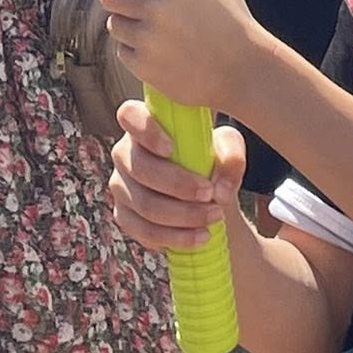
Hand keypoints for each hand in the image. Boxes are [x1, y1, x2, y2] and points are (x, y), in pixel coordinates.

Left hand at [102, 0, 258, 112]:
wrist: (243, 70)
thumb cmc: (232, 20)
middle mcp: (155, 8)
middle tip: (137, 0)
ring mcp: (148, 40)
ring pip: (114, 24)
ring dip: (128, 23)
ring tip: (155, 27)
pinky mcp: (144, 67)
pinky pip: (123, 51)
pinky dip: (136, 49)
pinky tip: (160, 47)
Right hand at [108, 100, 245, 252]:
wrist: (208, 201)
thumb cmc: (213, 163)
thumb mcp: (228, 152)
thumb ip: (231, 155)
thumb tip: (220, 189)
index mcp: (145, 124)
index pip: (128, 115)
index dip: (145, 131)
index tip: (171, 148)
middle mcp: (126, 153)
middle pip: (140, 168)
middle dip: (178, 184)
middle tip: (211, 193)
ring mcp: (121, 186)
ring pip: (144, 204)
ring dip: (183, 215)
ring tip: (216, 216)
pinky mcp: (124, 216)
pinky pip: (144, 231)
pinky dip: (176, 237)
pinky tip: (201, 236)